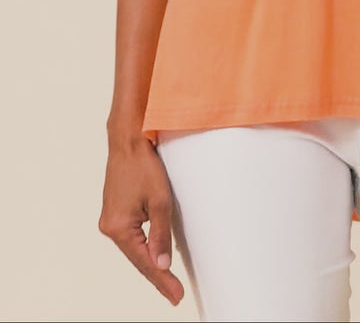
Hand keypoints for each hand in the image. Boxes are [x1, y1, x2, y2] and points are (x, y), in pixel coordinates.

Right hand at [98, 134, 184, 305]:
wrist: (128, 139)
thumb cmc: (143, 164)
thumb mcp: (160, 199)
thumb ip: (161, 234)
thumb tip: (162, 263)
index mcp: (118, 227)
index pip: (144, 262)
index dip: (162, 280)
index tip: (176, 295)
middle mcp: (109, 226)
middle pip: (137, 258)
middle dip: (157, 275)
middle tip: (175, 294)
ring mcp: (110, 219)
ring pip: (133, 248)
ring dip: (149, 262)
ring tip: (167, 281)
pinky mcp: (115, 211)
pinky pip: (131, 236)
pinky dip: (142, 247)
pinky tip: (153, 255)